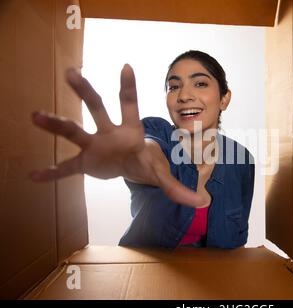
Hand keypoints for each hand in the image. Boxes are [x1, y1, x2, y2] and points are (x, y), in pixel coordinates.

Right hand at [30, 64, 208, 207]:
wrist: (130, 167)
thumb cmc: (147, 163)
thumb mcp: (162, 175)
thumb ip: (179, 189)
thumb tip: (205, 203)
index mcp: (132, 131)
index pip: (131, 104)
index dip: (129, 87)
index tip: (126, 66)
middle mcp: (110, 133)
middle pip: (97, 108)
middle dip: (85, 91)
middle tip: (70, 73)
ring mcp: (95, 146)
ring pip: (75, 131)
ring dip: (57, 124)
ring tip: (35, 115)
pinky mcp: (85, 163)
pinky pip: (66, 168)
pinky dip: (52, 172)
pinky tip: (34, 175)